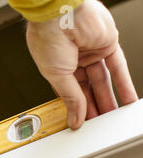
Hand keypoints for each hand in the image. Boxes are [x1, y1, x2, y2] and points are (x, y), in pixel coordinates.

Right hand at [26, 0, 137, 128]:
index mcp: (57, 66)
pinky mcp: (108, 44)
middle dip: (94, 107)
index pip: (70, 92)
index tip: (81, 123)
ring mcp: (92, 51)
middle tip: (99, 124)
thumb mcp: (57, 76)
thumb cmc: (48, 39)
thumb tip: (75, 118)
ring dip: (109, 100)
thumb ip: (70, 98)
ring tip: (113, 118)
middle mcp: (74, 59)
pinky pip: (119, 67)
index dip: (76, 108)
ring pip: (103, 80)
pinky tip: (127, 99)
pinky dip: (124, 84)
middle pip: (88, 88)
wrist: (60, 14)